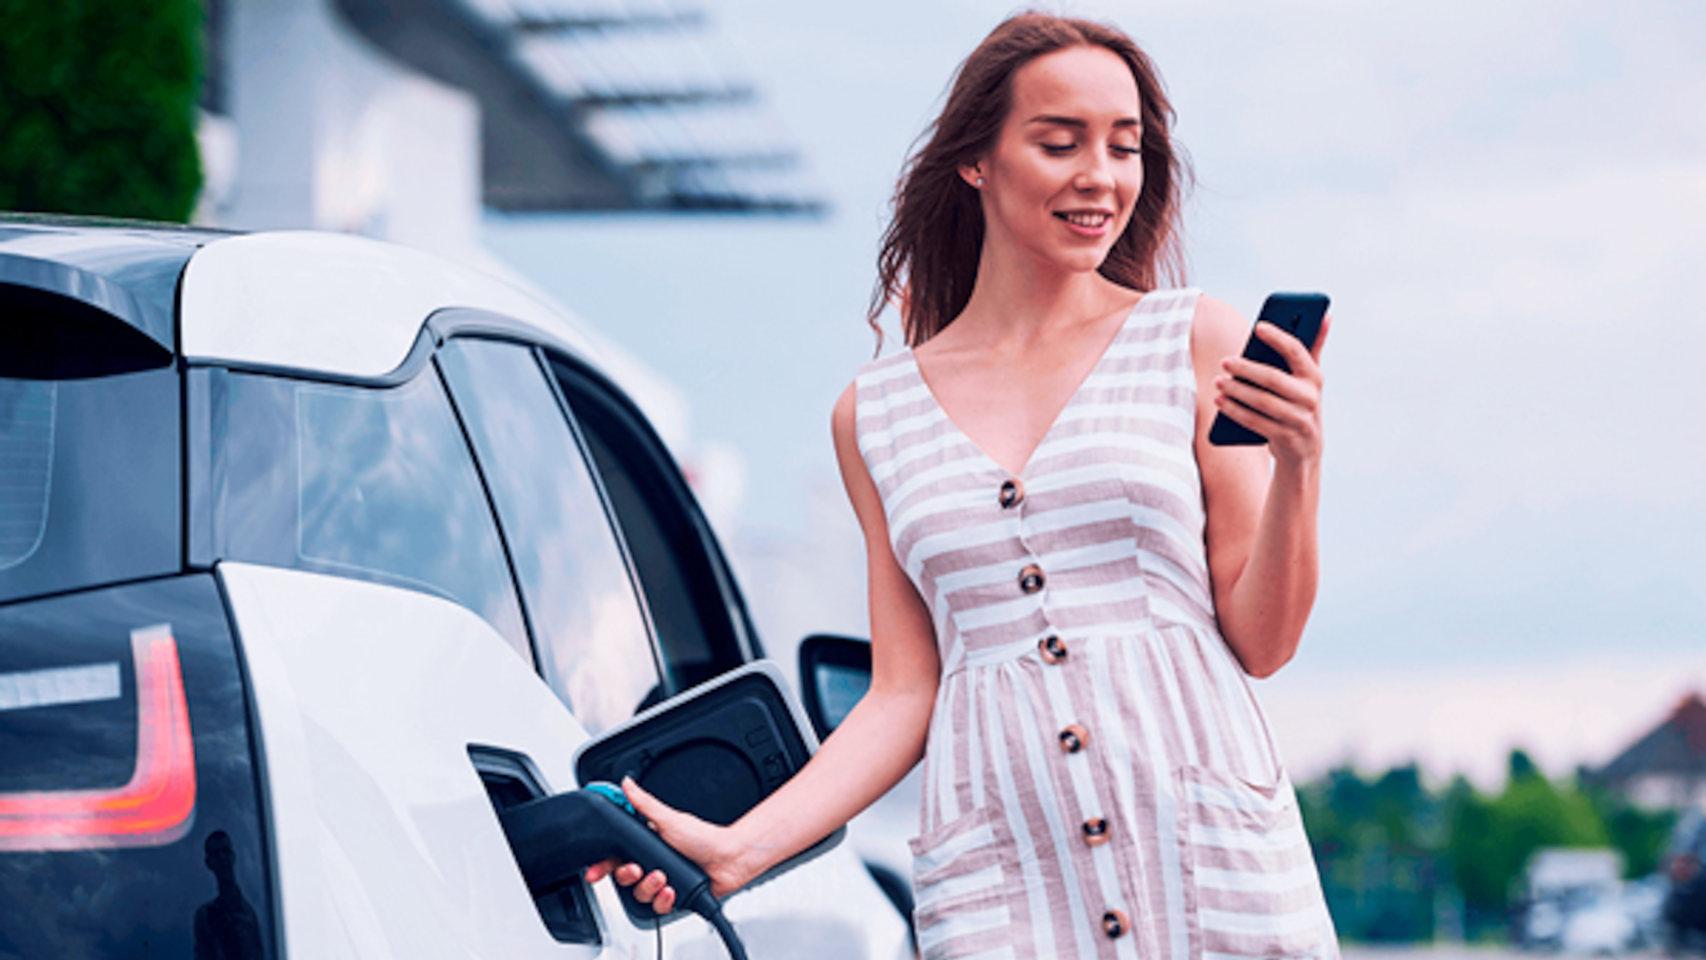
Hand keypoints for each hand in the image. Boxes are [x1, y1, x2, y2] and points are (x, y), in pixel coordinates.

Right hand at [581, 777, 749, 913]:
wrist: (729, 859)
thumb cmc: (704, 837)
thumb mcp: (669, 818)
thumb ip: (643, 803)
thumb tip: (626, 783)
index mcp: (646, 845)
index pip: (616, 857)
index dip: (603, 865)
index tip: (595, 871)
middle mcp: (651, 864)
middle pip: (624, 878)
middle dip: (628, 876)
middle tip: (637, 869)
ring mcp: (661, 882)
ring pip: (639, 894)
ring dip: (649, 887)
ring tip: (664, 877)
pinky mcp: (672, 898)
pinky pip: (657, 907)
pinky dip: (664, 899)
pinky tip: (672, 890)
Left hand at [1212, 314, 1330, 469]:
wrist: (1304, 452)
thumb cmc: (1300, 405)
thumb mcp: (1309, 380)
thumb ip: (1313, 349)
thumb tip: (1326, 315)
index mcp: (1314, 377)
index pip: (1297, 352)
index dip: (1278, 338)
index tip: (1258, 326)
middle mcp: (1310, 398)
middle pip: (1273, 378)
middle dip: (1247, 368)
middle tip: (1225, 361)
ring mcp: (1299, 420)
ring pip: (1262, 401)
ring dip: (1236, 391)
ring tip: (1218, 382)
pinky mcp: (1285, 437)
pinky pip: (1255, 422)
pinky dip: (1235, 411)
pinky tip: (1220, 402)